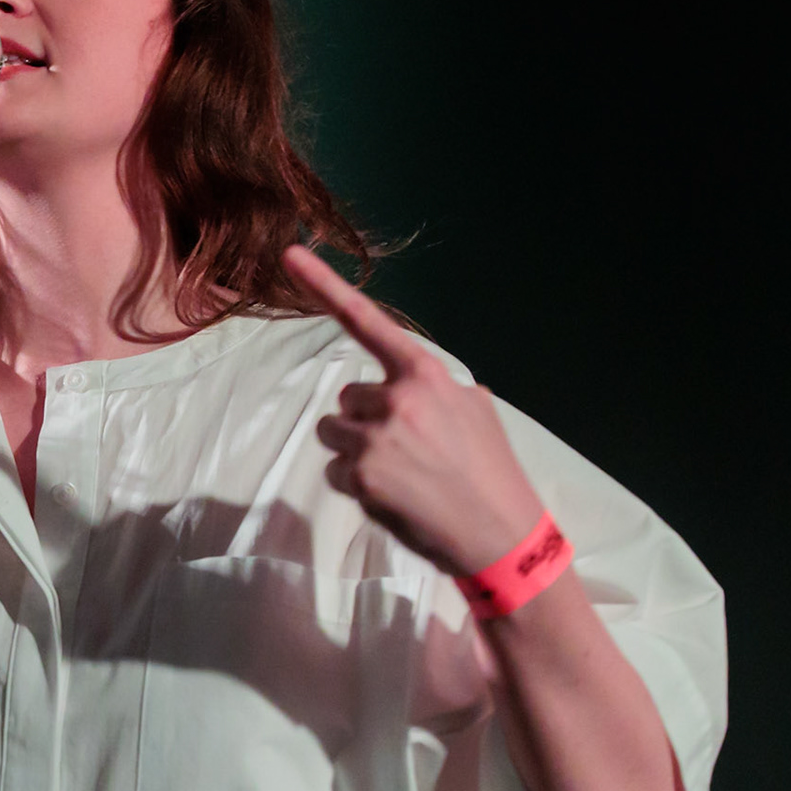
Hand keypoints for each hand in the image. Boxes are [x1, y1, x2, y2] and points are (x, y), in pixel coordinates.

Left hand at [280, 245, 545, 575]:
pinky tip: (394, 497)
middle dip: (366, 420)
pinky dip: (357, 486)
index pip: (369, 322)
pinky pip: (336, 472)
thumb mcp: (478, 412)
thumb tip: (421, 390)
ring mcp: (376, 439)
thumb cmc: (491, 473)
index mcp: (426, 376)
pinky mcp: (362, 477)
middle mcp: (397, 399)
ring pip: (335, 434)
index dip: (325, 286)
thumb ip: (439, 390)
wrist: (501, 535)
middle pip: (347, 398)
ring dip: (356, 452)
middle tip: (408, 451)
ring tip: (401, 474)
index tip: (290, 255)